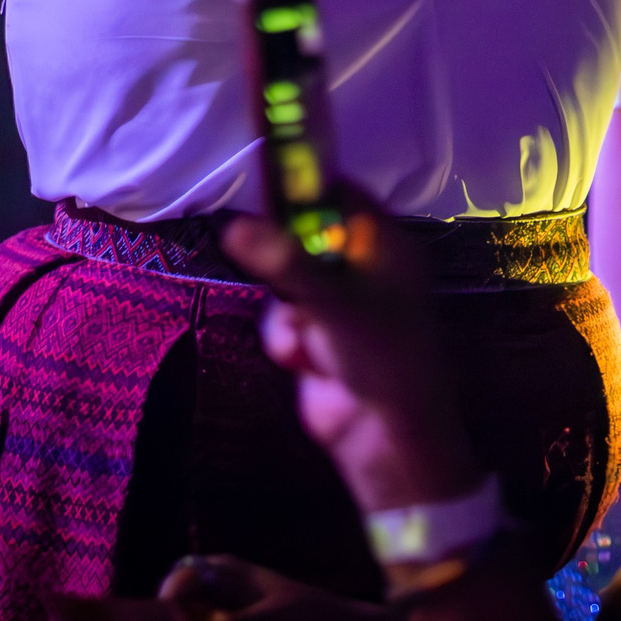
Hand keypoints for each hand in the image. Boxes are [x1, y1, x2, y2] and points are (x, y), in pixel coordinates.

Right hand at [224, 210, 481, 514]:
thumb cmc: (380, 355)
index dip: (306, 187)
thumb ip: (286, 262)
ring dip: (285, 310)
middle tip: (254, 252)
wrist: (385, 436)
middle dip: (281, 256)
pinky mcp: (316, 338)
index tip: (265, 184)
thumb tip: (234, 224)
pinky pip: (282, 320)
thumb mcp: (334, 302)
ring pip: (285, 282)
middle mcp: (363, 269)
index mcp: (386, 246)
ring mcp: (338, 305)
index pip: (343, 195)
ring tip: (302, 334)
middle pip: (305, 238)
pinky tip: (301, 361)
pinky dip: (285, 339)